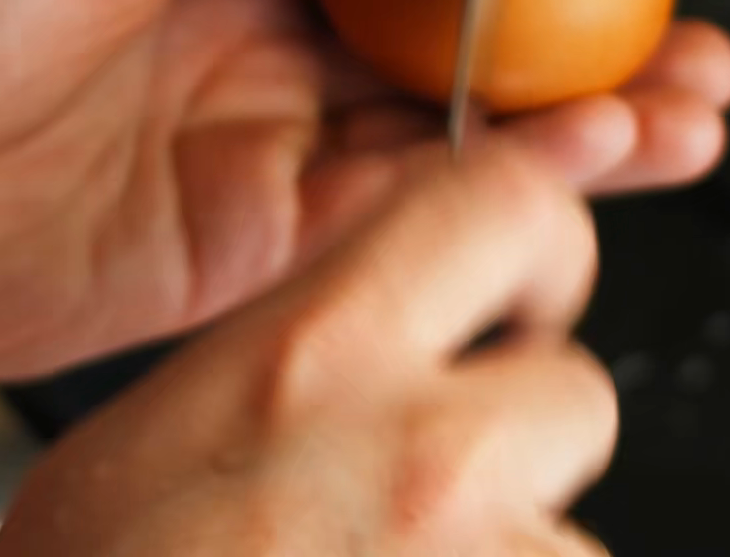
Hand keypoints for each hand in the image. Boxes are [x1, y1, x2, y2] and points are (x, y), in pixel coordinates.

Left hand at [0, 0, 729, 399]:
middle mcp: (276, 62)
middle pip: (470, 55)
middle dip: (593, 53)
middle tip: (691, 46)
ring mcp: (279, 162)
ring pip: (464, 146)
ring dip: (584, 132)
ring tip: (687, 113)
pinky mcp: (268, 254)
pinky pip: (407, 221)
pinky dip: (505, 197)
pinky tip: (583, 166)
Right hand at [0, 143, 616, 556]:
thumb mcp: (152, 440)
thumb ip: (288, 360)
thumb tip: (365, 332)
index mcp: (317, 362)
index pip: (505, 206)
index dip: (536, 242)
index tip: (525, 285)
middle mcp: (425, 457)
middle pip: (577, 392)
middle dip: (530, 445)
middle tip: (445, 493)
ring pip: (564, 544)